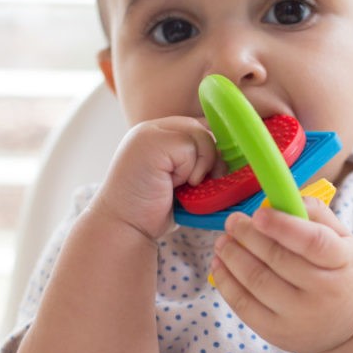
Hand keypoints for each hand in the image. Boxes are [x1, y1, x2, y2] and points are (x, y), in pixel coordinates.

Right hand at [92, 117, 217, 240]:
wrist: (123, 225)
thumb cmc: (150, 209)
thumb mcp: (178, 179)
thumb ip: (194, 161)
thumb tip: (228, 156)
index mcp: (158, 134)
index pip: (198, 127)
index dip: (210, 148)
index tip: (211, 173)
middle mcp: (153, 129)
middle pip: (202, 128)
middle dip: (210, 158)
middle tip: (198, 183)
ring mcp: (150, 133)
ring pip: (201, 136)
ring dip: (200, 166)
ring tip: (181, 185)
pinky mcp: (153, 142)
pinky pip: (191, 148)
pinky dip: (191, 170)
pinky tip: (174, 184)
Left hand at [210, 197, 352, 352]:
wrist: (345, 327)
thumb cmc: (339, 272)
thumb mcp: (342, 239)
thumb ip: (316, 214)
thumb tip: (278, 200)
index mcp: (343, 262)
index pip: (313, 241)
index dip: (282, 226)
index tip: (258, 213)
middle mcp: (324, 293)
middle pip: (278, 260)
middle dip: (248, 236)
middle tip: (233, 221)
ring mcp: (299, 317)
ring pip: (257, 281)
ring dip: (232, 256)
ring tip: (223, 241)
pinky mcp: (276, 333)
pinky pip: (243, 305)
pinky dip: (226, 282)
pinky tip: (220, 264)